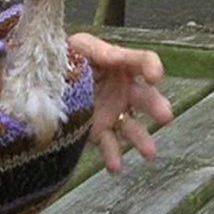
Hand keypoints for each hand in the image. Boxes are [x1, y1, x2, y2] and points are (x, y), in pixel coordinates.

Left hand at [68, 33, 173, 171]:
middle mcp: (124, 90)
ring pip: (132, 127)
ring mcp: (113, 112)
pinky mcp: (98, 131)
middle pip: (145, 97)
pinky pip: (109, 145)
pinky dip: (113, 156)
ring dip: (142, 140)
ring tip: (149, 153)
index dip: (151, 67)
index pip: (143, 62)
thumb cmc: (69, 56)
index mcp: (122, 65)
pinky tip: (116, 167)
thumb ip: (97, 50)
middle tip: (166, 116)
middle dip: (156, 106)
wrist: (47, 79)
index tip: (154, 76)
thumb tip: (114, 56)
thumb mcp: (80, 45)